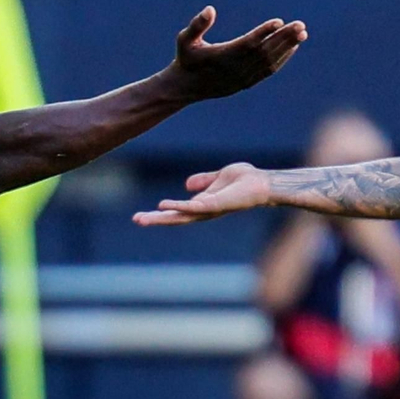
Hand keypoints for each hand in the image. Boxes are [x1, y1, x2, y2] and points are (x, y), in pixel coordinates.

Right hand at [133, 162, 271, 225]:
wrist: (262, 183)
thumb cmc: (245, 181)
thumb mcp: (218, 177)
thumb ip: (203, 181)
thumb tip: (186, 185)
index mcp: (203, 204)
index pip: (178, 211)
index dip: (161, 214)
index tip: (142, 216)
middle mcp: (204, 210)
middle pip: (176, 217)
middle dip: (156, 220)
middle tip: (136, 220)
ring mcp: (209, 209)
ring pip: (182, 216)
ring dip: (162, 217)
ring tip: (143, 218)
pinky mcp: (216, 205)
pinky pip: (194, 206)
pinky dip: (179, 206)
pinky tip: (164, 205)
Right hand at [167, 7, 306, 100]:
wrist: (186, 87)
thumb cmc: (186, 58)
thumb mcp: (185, 40)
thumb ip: (197, 25)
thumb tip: (210, 9)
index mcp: (222, 56)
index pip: (248, 43)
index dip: (264, 32)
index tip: (279, 21)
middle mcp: (236, 68)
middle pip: (265, 51)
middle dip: (284, 37)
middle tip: (301, 25)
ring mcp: (243, 77)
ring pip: (270, 61)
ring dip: (287, 46)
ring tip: (302, 33)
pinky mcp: (248, 82)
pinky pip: (269, 70)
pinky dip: (282, 58)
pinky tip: (293, 47)